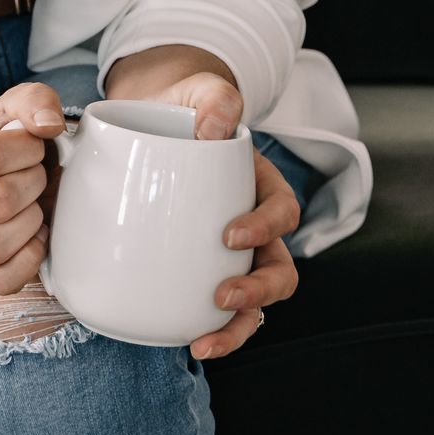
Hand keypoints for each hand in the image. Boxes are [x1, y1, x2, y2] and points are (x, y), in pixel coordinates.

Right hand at [0, 82, 68, 296]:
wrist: (2, 162)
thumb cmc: (10, 133)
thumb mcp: (19, 103)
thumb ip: (36, 100)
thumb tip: (49, 125)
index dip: (25, 150)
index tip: (32, 144)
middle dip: (33, 183)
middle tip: (35, 173)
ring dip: (29, 221)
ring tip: (32, 203)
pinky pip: (0, 281)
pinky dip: (28, 260)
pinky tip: (36, 234)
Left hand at [115, 70, 301, 361]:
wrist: (150, 119)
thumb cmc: (182, 106)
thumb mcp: (201, 90)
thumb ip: (216, 98)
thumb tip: (215, 131)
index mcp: (262, 186)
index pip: (283, 211)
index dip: (266, 228)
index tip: (230, 234)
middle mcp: (254, 226)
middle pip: (279, 270)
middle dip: (258, 291)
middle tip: (222, 297)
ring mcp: (229, 255)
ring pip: (254, 303)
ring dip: (236, 328)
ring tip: (202, 344)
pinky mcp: (199, 272)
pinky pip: (212, 310)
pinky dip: (204, 330)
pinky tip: (180, 341)